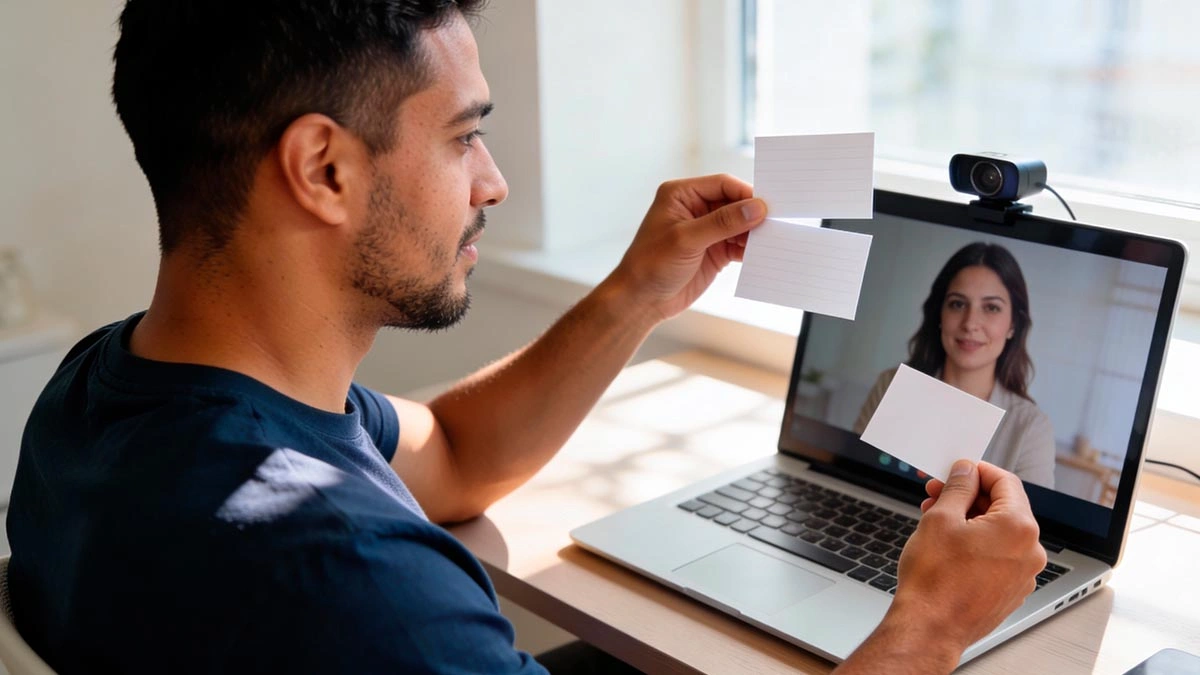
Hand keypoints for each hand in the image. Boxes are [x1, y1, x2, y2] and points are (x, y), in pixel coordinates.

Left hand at [604, 174, 765, 321]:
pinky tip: (762, 255)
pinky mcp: (714, 251)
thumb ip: (722, 223)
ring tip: (773, 241)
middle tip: (777, 223)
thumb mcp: (686, 239)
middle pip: (734, 203)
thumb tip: (756, 208)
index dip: (745, 193)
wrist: (641, 301)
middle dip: (753, 214)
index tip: (766, 206)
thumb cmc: (651, 265)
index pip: (722, 184)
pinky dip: (750, 250)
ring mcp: (706, 231)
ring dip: (754, 233)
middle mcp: (695, 208)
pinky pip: (739, 245)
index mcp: (681, 195)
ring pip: (739, 225)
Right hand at [896, 460, 1045, 654]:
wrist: (930, 629)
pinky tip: (949, 546)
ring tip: (937, 521)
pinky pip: (998, 556)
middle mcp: (1029, 551)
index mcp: (1018, 528)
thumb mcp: (940, 519)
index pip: (1005, 482)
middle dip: (969, 497)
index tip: (958, 470)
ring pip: (999, 533)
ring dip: (970, 521)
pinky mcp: (1010, 591)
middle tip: (938, 495)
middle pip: (1003, 507)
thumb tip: (965, 472)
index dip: (977, 471)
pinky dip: (977, 545)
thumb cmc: (934, 581)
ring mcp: (1023, 575)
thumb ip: (958, 488)